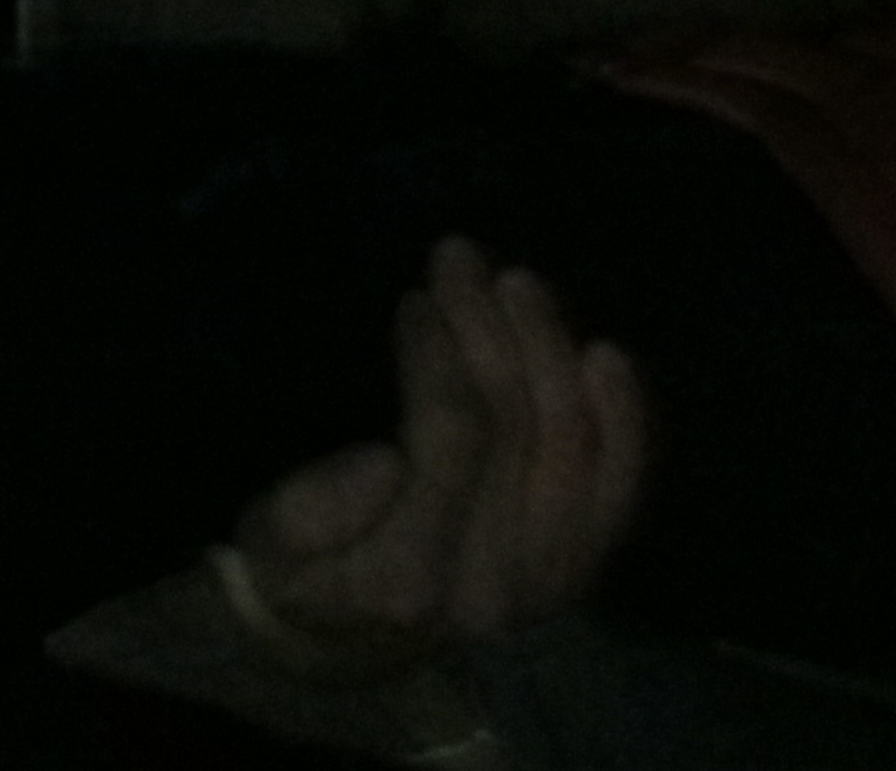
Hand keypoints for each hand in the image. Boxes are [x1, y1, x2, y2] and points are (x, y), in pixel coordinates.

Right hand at [225, 238, 647, 671]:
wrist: (354, 636)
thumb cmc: (303, 568)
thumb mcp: (271, 541)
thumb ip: (312, 510)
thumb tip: (385, 462)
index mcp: (408, 576)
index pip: (452, 437)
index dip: (441, 352)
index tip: (417, 296)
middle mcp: (490, 588)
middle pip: (517, 428)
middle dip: (491, 327)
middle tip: (461, 258)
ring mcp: (546, 582)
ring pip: (572, 443)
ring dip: (549, 348)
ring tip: (516, 283)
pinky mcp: (581, 569)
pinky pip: (620, 487)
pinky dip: (623, 418)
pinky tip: (605, 354)